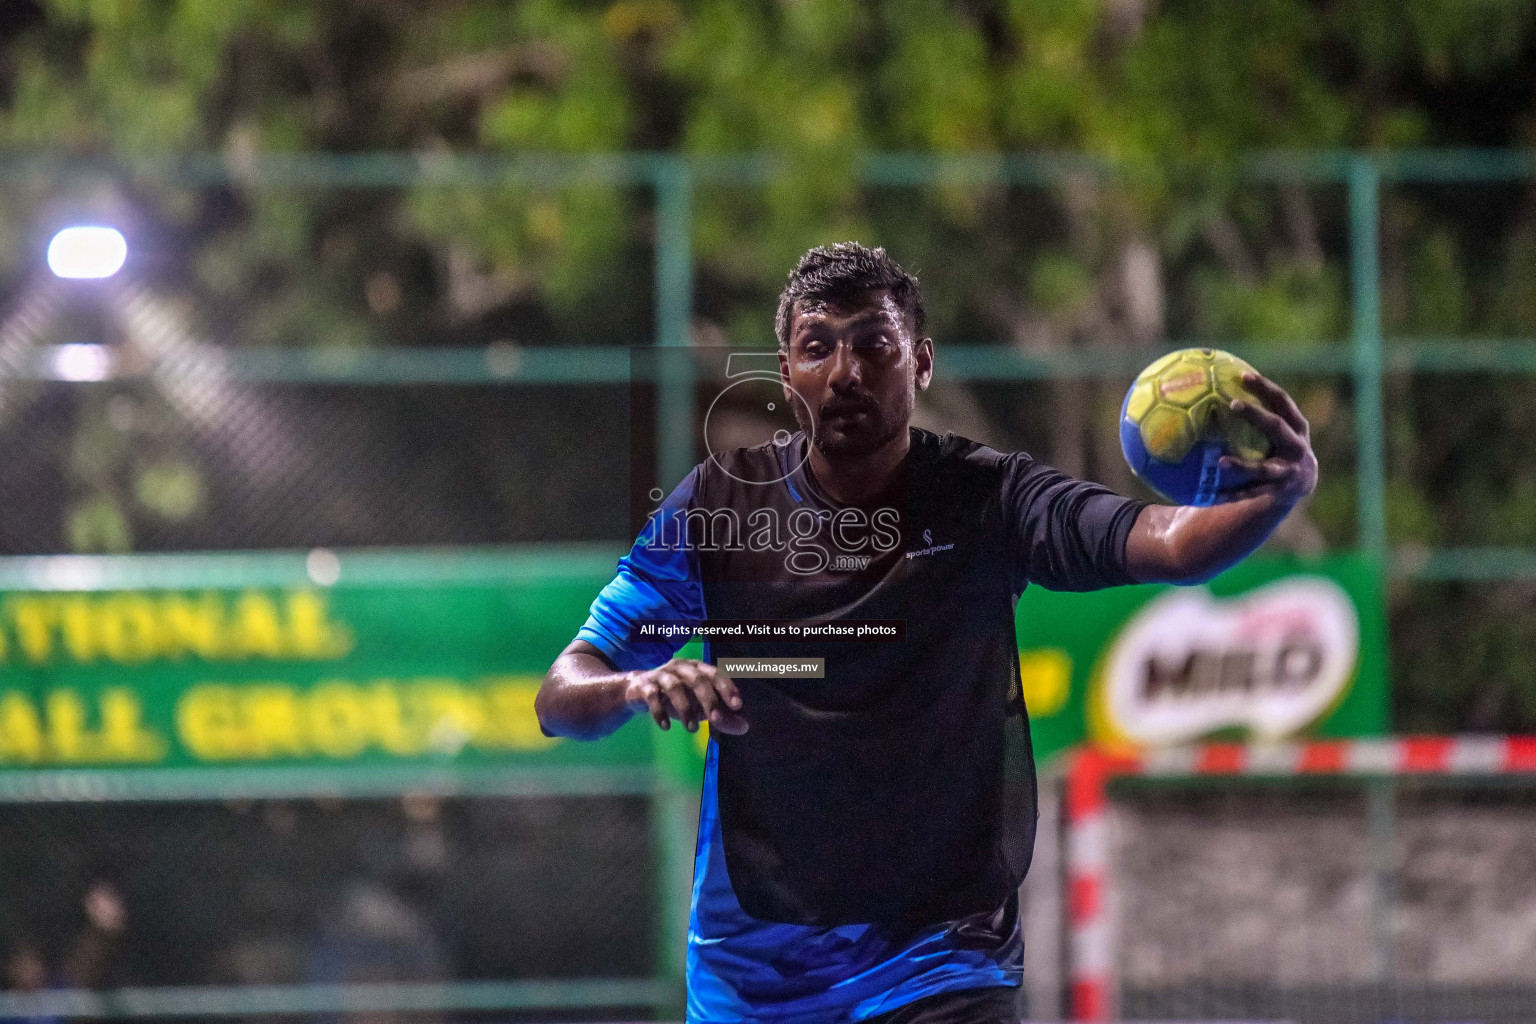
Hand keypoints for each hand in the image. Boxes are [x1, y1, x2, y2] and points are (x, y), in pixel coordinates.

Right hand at [624, 658, 748, 734]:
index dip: (727, 687)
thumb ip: (722, 716)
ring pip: (674, 686)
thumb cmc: (676, 697)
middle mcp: (680, 668)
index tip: (737, 705)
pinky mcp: (644, 686)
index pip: (715, 674)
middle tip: (715, 719)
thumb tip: (745, 727)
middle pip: (697, 679)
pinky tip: (666, 727)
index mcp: (697, 668)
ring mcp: (661, 675)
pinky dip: (659, 711)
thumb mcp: (700, 706)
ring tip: (692, 729)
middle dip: (708, 699)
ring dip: (685, 708)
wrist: (637, 690)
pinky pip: (652, 696)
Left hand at [1221, 372, 1318, 506]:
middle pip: (1276, 427)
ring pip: (1264, 469)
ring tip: (1220, 462)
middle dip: (1257, 415)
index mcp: (1296, 426)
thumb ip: (1258, 411)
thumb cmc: (1278, 444)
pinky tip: (1214, 495)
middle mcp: (1297, 447)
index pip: (1282, 401)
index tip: (1244, 375)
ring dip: (1243, 465)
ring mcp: (1289, 471)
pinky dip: (1235, 494)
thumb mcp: (1277, 427)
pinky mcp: (1279, 491)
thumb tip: (1219, 387)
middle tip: (1232, 404)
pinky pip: (1253, 493)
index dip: (1266, 387)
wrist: (1302, 481)